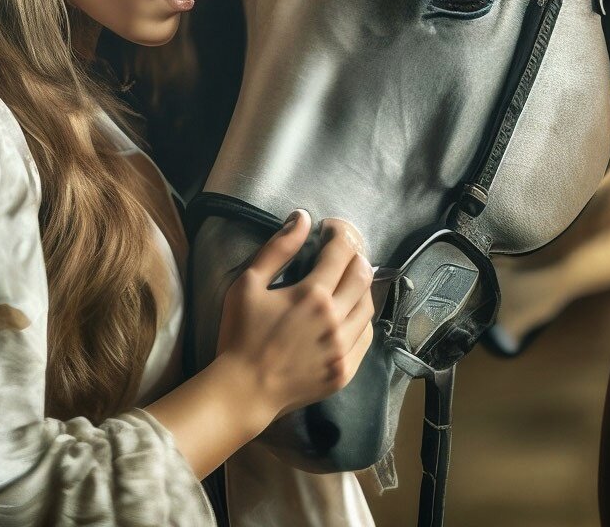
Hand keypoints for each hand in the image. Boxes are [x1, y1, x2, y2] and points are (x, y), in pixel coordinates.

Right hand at [215, 210, 374, 423]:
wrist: (244, 390)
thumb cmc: (241, 334)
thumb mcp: (248, 284)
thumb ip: (278, 249)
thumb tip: (303, 218)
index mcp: (313, 295)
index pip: (342, 251)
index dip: (340, 233)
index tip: (329, 229)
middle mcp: (336, 319)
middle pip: (363, 274)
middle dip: (354, 256)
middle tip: (339, 253)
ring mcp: (343, 347)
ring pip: (368, 305)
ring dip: (360, 286)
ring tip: (343, 282)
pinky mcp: (345, 370)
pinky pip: (366, 336)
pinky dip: (360, 318)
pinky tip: (346, 314)